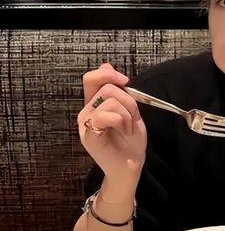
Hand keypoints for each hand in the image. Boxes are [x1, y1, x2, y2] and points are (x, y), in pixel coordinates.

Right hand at [77, 63, 146, 183]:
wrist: (130, 165)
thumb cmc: (130, 141)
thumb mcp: (130, 111)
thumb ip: (119, 91)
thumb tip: (106, 65)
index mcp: (94, 104)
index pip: (92, 78)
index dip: (108, 74)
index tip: (126, 81)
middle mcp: (86, 111)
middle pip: (106, 88)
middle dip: (129, 101)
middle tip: (133, 118)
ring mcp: (86, 123)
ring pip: (110, 101)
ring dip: (128, 114)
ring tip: (128, 128)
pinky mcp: (89, 135)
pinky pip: (104, 116)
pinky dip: (121, 121)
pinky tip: (124, 131)